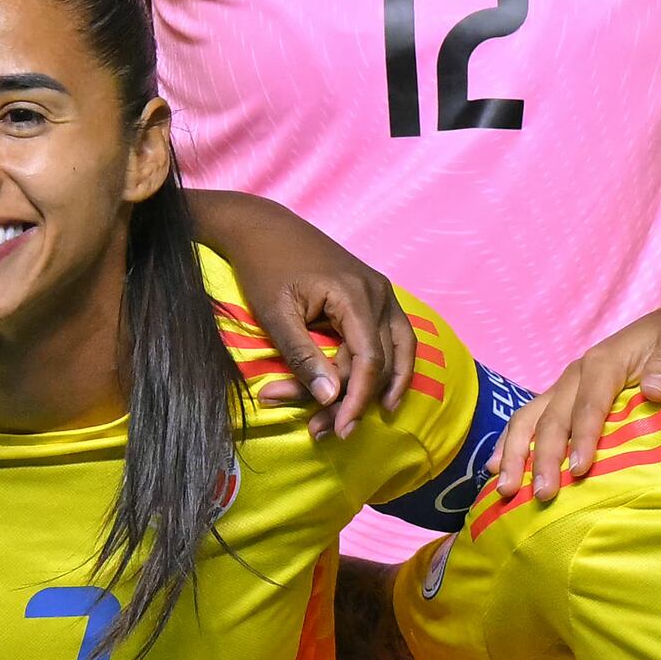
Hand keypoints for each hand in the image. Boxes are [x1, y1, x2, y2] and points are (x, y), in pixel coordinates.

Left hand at [179, 190, 401, 439]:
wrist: (264, 228)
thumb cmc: (265, 269)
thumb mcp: (276, 315)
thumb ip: (303, 356)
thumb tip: (329, 398)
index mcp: (355, 295)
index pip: (369, 361)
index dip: (356, 400)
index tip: (337, 430)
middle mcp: (378, 293)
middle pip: (380, 361)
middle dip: (354, 400)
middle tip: (322, 431)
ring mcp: (381, 291)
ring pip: (397, 351)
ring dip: (381, 388)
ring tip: (364, 418)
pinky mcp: (376, 294)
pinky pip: (395, 336)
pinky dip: (391, 365)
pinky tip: (382, 392)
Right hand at [496, 302, 660, 494]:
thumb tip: (654, 390)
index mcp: (602, 362)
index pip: (588, 404)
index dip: (582, 437)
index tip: (579, 470)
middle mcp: (575, 374)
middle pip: (551, 418)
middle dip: (543, 457)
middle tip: (542, 494)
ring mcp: (564, 387)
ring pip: (529, 419)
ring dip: (515, 454)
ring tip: (506, 488)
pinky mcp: (562, 398)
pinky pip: (529, 420)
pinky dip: (511, 444)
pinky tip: (497, 469)